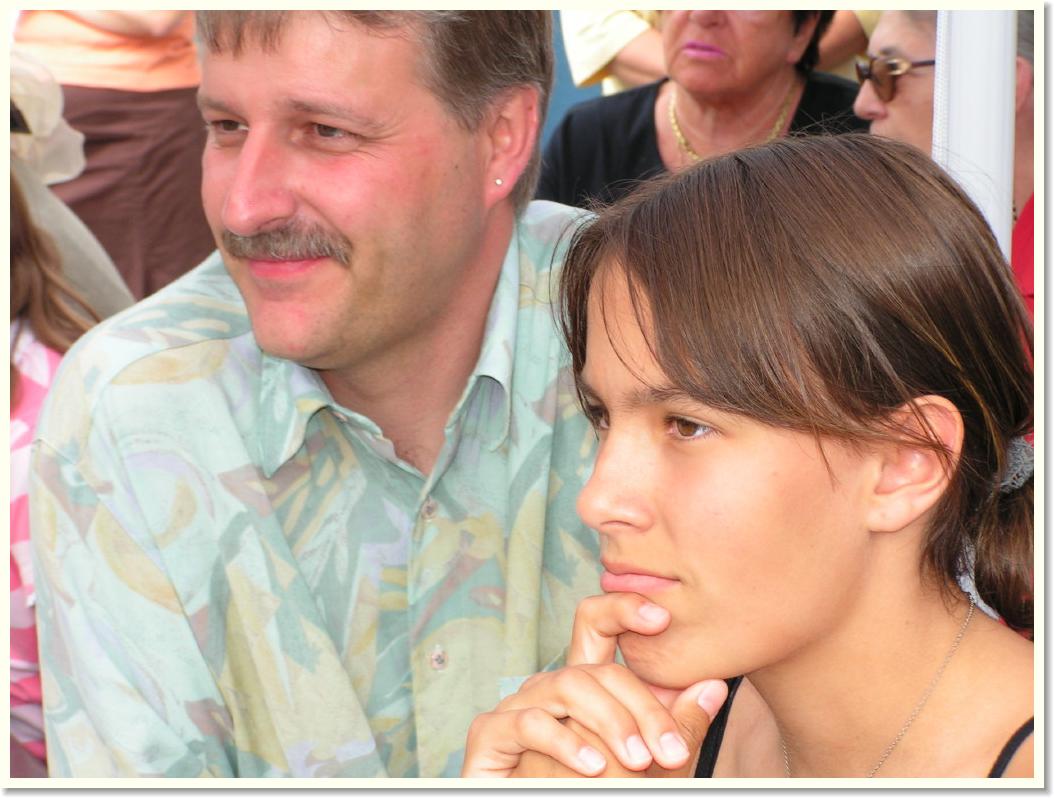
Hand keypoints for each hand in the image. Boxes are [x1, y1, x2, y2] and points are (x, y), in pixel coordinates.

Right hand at [461, 592, 727, 776]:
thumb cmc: (601, 796)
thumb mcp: (654, 765)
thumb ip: (678, 727)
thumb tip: (715, 685)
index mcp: (584, 686)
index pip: (597, 625)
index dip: (623, 609)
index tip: (661, 617)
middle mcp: (549, 689)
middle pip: (595, 667)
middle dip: (641, 707)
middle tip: (673, 752)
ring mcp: (517, 708)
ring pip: (567, 687)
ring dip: (610, 723)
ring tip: (639, 762)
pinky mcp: (490, 735)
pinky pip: (529, 723)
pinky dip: (565, 743)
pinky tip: (595, 765)